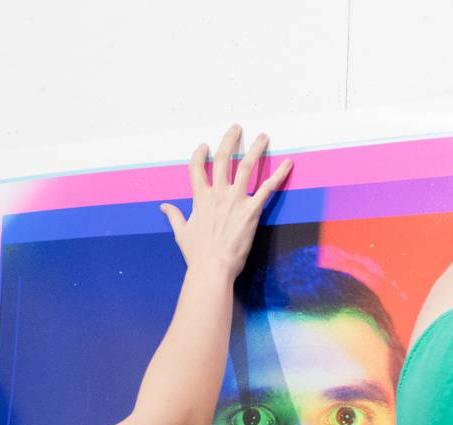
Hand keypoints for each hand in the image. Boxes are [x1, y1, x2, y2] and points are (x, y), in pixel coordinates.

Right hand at [159, 125, 292, 279]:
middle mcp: (217, 193)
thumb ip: (174, 215)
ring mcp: (235, 200)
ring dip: (255, 149)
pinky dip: (279, 174)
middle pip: (223, 158)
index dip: (199, 154)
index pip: (196, 167)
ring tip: (263, 136)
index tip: (204, 145)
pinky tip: (288, 163)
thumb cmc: (197, 254)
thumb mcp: (181, 232)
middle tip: (236, 128)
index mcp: (200, 198)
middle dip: (229, 140)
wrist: (212, 268)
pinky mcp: (252, 210)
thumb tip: (164, 207)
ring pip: (246, 166)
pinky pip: (267, 188)